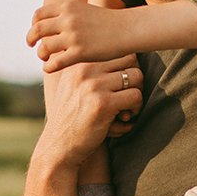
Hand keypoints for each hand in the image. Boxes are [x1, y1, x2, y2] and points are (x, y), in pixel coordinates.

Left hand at [27, 1, 134, 71]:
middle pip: (37, 30)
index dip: (34, 24)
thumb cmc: (108, 21)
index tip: (36, 32)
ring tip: (44, 58)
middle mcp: (67, 20)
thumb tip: (54, 21)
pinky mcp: (80, 53)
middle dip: (30, 39)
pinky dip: (48, 66)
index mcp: (67, 7)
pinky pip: (55, 62)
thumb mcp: (85, 9)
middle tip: (31, 46)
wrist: (127, 29)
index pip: (39, 14)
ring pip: (44, 47)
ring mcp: (73, 36)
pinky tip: (49, 68)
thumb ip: (69, 14)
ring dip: (41, 54)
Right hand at [35, 52, 143, 169]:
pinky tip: (125, 120)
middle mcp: (84, 69)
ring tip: (127, 109)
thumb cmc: (72, 116)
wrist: (59, 146)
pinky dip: (136, 109)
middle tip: (128, 96)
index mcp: (78, 61)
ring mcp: (93, 85)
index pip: (117, 49)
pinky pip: (136, 96)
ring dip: (137, 94)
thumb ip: (93, 69)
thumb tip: (132, 55)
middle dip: (135, 78)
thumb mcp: (74, 86)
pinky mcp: (102, 103)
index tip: (121, 86)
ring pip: (136, 76)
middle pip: (130, 59)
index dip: (127, 67)